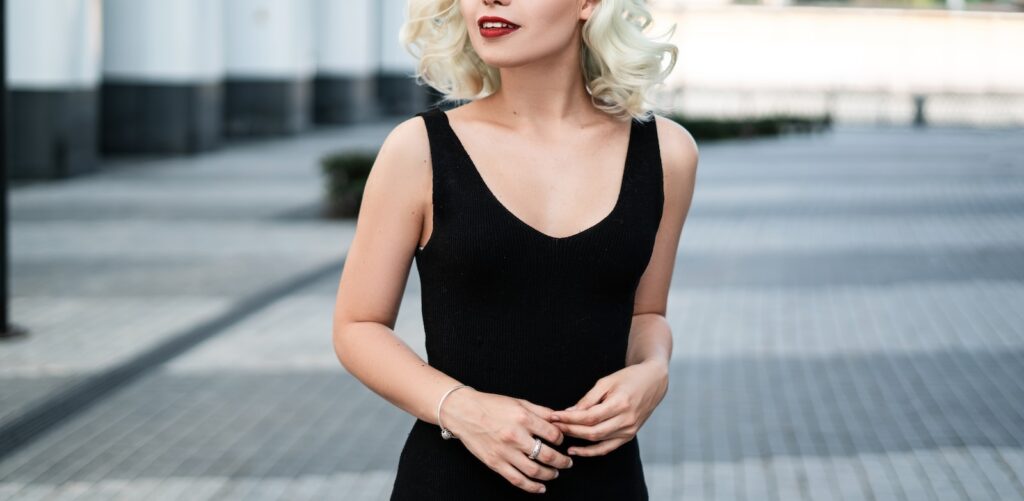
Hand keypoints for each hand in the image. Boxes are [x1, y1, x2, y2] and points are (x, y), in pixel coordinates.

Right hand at [441, 388, 574, 493]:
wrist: (464, 412)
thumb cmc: (491, 405)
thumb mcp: (519, 401)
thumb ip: (541, 411)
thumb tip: (560, 419)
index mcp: (523, 418)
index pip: (553, 434)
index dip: (562, 439)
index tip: (562, 441)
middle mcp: (515, 436)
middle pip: (548, 455)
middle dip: (562, 461)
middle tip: (568, 462)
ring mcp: (505, 452)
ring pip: (534, 471)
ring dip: (550, 475)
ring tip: (556, 473)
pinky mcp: (495, 463)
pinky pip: (517, 480)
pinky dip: (532, 487)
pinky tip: (541, 488)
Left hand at [548, 360, 668, 456]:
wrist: (653, 382)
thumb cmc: (628, 378)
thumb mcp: (606, 382)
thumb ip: (588, 399)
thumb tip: (569, 412)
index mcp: (620, 403)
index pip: (589, 417)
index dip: (569, 419)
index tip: (554, 416)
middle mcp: (626, 420)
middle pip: (592, 431)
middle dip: (570, 430)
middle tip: (553, 426)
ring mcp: (629, 430)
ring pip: (598, 441)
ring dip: (577, 440)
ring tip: (560, 436)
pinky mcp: (629, 436)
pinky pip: (607, 448)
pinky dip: (591, 452)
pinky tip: (576, 450)